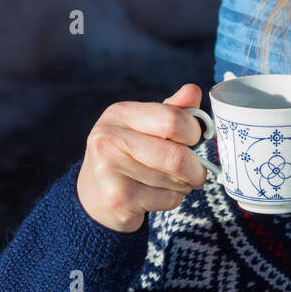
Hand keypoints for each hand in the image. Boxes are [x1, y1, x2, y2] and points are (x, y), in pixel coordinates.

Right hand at [76, 83, 208, 233]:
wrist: (94, 194)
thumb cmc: (127, 155)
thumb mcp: (144, 126)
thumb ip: (171, 110)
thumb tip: (193, 91)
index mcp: (120, 114)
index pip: (172, 119)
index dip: (194, 132)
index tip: (194, 140)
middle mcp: (109, 138)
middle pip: (176, 156)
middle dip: (196, 169)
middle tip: (196, 173)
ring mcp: (110, 170)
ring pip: (175, 181)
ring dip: (183, 185)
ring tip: (169, 182)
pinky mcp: (118, 199)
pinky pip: (167, 200)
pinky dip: (173, 200)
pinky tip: (156, 196)